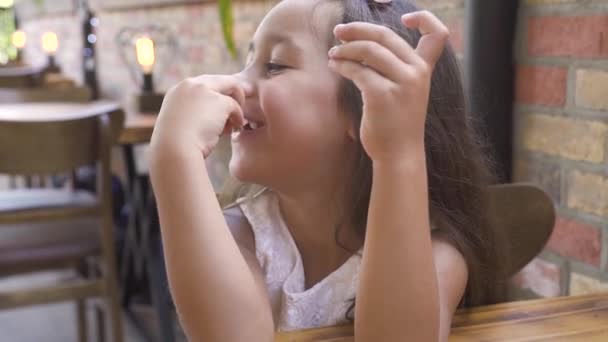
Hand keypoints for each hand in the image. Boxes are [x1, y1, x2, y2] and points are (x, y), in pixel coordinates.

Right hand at [150, 75, 245, 158]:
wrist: (174, 150)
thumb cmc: (176, 146)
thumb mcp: (180, 125)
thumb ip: (194, 115)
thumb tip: (213, 120)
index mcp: (178, 91)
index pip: (204, 85)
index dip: (216, 96)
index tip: (222, 111)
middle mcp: (190, 84)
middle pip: (220, 82)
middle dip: (232, 96)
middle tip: (235, 114)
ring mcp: (205, 90)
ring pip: (231, 91)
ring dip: (234, 109)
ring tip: (231, 126)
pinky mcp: (219, 101)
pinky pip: (235, 106)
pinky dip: (238, 118)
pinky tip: (235, 129)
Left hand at [328, 11, 448, 163]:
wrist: (399, 154)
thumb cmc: (397, 124)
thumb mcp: (407, 92)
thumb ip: (396, 69)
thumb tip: (363, 43)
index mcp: (424, 70)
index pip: (437, 34)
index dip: (423, 18)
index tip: (404, 17)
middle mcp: (416, 73)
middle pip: (386, 35)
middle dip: (358, 29)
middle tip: (339, 32)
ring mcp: (401, 83)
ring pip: (368, 50)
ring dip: (345, 49)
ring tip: (333, 53)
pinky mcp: (382, 95)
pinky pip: (358, 70)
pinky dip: (342, 65)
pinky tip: (335, 66)